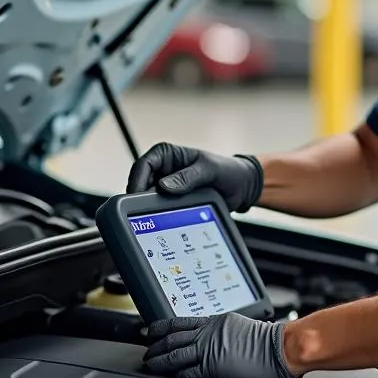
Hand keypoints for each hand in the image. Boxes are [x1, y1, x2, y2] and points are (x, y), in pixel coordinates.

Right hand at [127, 143, 263, 212]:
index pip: (143, 165)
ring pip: (146, 199)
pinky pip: (158, 209)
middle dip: (139, 199)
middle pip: (140, 184)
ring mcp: (166, 186)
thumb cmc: (228, 171)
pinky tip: (161, 223)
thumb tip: (164, 186)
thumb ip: (188, 177)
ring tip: (154, 220)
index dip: (136, 182)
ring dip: (148, 209)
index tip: (135, 197)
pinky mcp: (171, 201)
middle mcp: (163, 169)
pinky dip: (158, 216)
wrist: (242, 187)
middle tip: (142, 215)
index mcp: (166, 154)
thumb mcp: (209, 171)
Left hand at [142, 312, 296, 377]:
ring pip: (176, 353)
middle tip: (144, 349)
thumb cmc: (271, 341)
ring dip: (160, 359)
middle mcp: (210, 333)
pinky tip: (168, 376)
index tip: (150, 329)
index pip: (181, 322)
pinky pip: (189, 370)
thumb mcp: (242, 327)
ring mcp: (210, 349)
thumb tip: (219, 342)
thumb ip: (225, 333)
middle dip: (155, 344)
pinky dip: (176, 373)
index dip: (162, 326)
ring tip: (149, 364)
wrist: (282, 348)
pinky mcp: (214, 366)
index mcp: (216, 322)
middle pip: (173, 337)